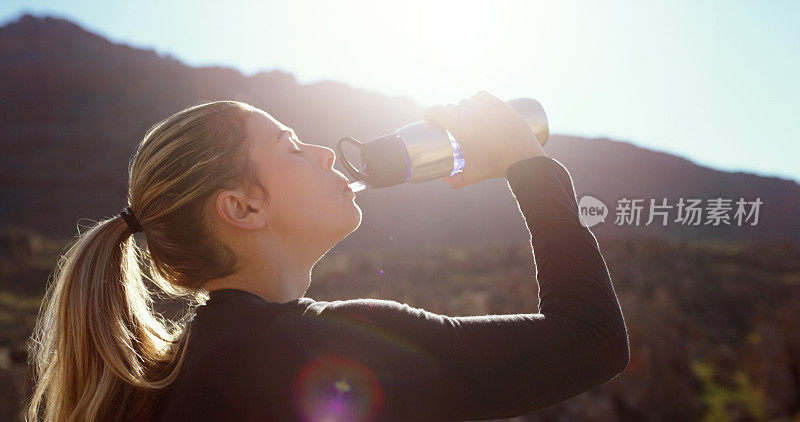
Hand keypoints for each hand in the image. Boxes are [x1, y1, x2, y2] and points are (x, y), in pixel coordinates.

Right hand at [424, 90, 546, 188]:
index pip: (436, 111)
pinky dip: (476, 100)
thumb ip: (454, 181)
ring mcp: (486, 107)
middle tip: (451, 127)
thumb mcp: (471, 176)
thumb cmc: (495, 167)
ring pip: (466, 102)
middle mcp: (471, 113)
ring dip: (462, 109)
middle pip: (451, 107)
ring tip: (465, 118)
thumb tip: (442, 178)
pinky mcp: (499, 104)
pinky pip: (481, 95)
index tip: (430, 119)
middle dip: (447, 116)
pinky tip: (476, 105)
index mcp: (460, 127)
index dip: (429, 113)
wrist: (523, 158)